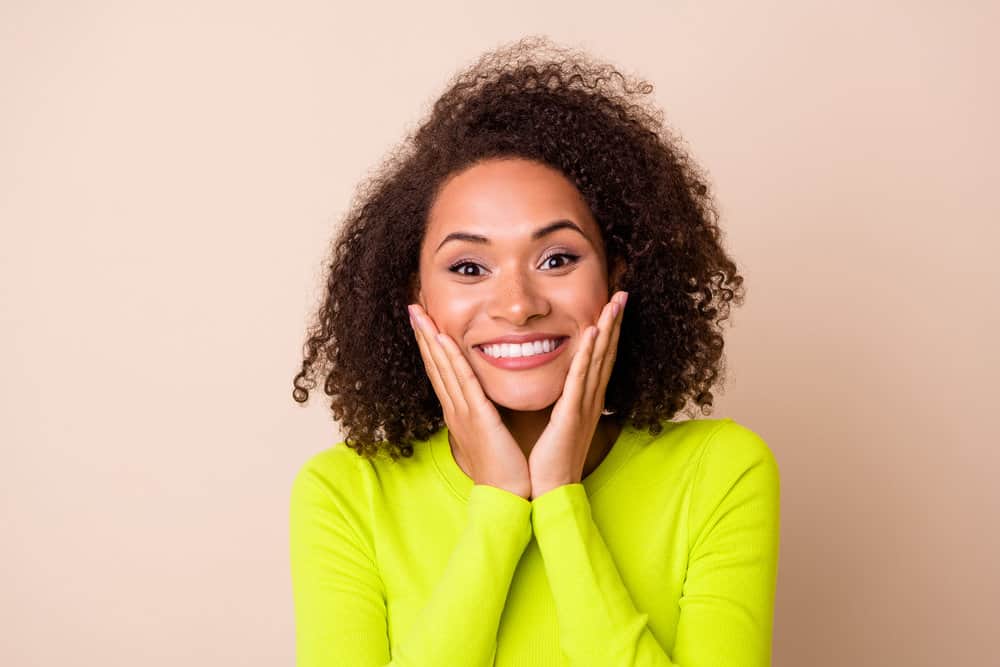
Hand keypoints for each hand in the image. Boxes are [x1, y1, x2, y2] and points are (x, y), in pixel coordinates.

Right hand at [408, 303, 531, 499]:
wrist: (508, 497)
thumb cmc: (506, 468)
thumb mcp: (493, 433)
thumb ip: (489, 413)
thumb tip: (490, 400)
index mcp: (460, 412)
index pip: (442, 371)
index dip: (432, 345)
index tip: (426, 320)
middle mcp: (455, 409)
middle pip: (435, 364)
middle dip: (424, 334)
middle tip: (413, 306)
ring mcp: (462, 412)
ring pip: (443, 367)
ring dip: (431, 338)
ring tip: (420, 313)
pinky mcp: (476, 417)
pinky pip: (462, 381)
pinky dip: (451, 358)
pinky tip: (443, 339)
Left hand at [527, 291, 627, 498]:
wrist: (549, 490)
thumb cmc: (550, 460)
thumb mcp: (560, 424)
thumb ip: (564, 403)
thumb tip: (562, 389)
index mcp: (586, 400)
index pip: (601, 358)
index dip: (609, 331)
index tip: (613, 306)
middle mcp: (591, 399)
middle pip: (607, 353)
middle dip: (615, 321)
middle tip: (622, 292)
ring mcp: (584, 405)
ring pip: (599, 359)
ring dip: (607, 329)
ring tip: (613, 302)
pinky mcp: (572, 414)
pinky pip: (581, 378)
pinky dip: (588, 354)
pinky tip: (593, 332)